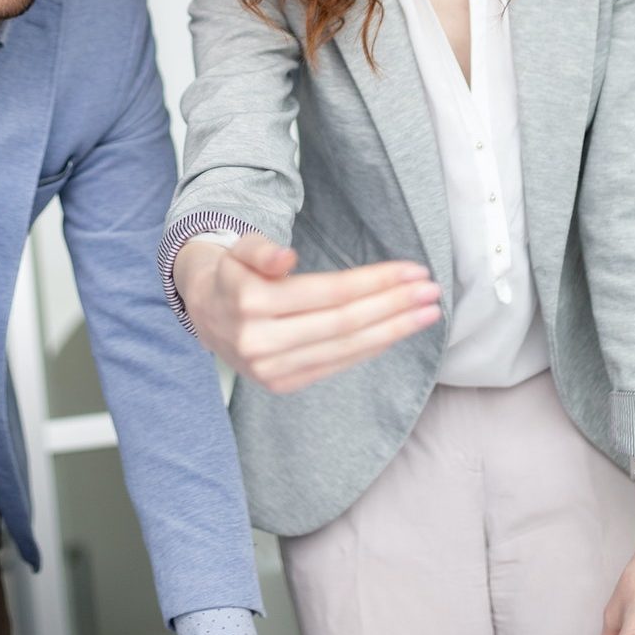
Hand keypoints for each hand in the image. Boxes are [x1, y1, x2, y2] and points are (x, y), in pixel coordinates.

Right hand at [173, 233, 440, 392]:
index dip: (375, 282)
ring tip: (426, 313)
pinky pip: (335, 365)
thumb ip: (260, 250)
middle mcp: (260, 342)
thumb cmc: (234, 272)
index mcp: (250, 302)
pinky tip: (395, 332)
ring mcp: (270, 369)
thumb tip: (284, 258)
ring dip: (392, 330)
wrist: (204, 310)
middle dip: (394, 306)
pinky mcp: (281, 385)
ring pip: (345, 349)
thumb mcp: (240, 249)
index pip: (330, 293)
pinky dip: (370, 348)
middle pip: (344, 323)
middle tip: (431, 291)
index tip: (413, 270)